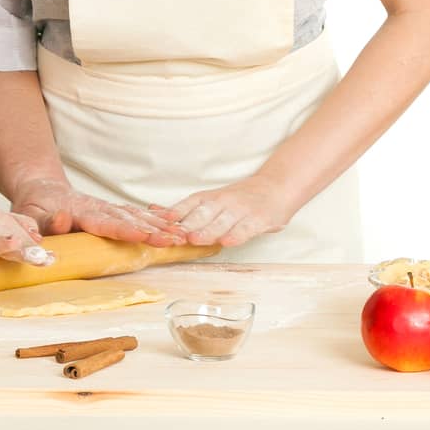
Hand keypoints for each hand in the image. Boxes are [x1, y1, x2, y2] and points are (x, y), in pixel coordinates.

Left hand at [11, 178, 185, 246]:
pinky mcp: (112, 211)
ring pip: (137, 217)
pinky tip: (172, 227)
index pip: (106, 222)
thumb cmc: (34, 207)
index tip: (145, 235)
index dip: (126, 230)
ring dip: (159, 226)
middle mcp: (99, 208)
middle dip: (154, 230)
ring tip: (181, 235)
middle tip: (177, 238)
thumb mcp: (30, 215)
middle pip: (129, 220)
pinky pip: (136, 215)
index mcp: (80, 212)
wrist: (41, 188)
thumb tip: (62, 219)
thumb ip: (45, 222)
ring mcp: (107, 208)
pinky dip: (154, 221)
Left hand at [148, 175, 288, 247]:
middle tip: (174, 236)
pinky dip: (237, 234)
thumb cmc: (239, 199)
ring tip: (195, 239)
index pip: (190, 203)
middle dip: (188, 224)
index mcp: (211, 197)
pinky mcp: (260, 219)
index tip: (162, 222)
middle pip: (203, 213)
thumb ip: (187, 209)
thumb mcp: (213, 200)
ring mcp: (242, 210)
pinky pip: (247, 228)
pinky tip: (228, 242)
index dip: (176, 213)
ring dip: (208, 230)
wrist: (276, 188)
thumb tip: (153, 211)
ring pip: (223, 221)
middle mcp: (224, 201)